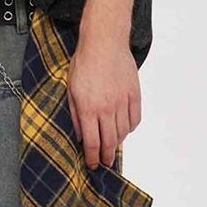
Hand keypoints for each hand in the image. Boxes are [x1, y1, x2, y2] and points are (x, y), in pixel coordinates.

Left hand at [66, 34, 140, 169]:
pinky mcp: (134, 94)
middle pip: (110, 142)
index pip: (92, 143)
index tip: (93, 164)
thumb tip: (80, 134)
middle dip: (107, 156)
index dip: (93, 157)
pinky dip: (130, 128)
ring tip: (113, 146)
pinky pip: (135, 119)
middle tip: (105, 162)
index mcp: (89, 108)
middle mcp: (107, 108)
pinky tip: (124, 129)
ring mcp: (123, 102)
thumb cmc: (84, 62)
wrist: (104, 42)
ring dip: (118, 143)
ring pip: (123, 133)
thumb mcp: (71, 88)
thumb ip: (75, 113)